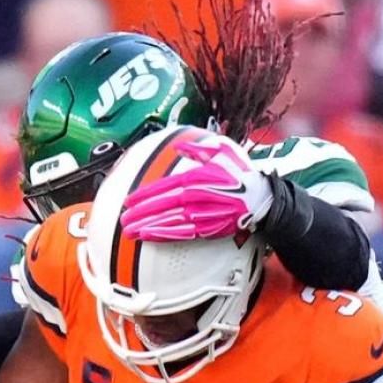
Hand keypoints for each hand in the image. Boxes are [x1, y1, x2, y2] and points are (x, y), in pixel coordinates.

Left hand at [118, 137, 272, 241]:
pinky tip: (149, 237)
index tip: (128, 201)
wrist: (259, 197)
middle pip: (160, 206)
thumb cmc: (239, 174)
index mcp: (194, 177)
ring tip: (129, 232)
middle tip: (123, 219)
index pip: (162, 187)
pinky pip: (180, 233)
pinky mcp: (206, 228)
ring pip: (167, 221)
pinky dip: (163, 235)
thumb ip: (197, 149)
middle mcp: (194, 196)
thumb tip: (178, 145)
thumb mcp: (220, 150)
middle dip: (139, 213)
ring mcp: (200, 214)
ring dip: (146, 226)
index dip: (143, 195)